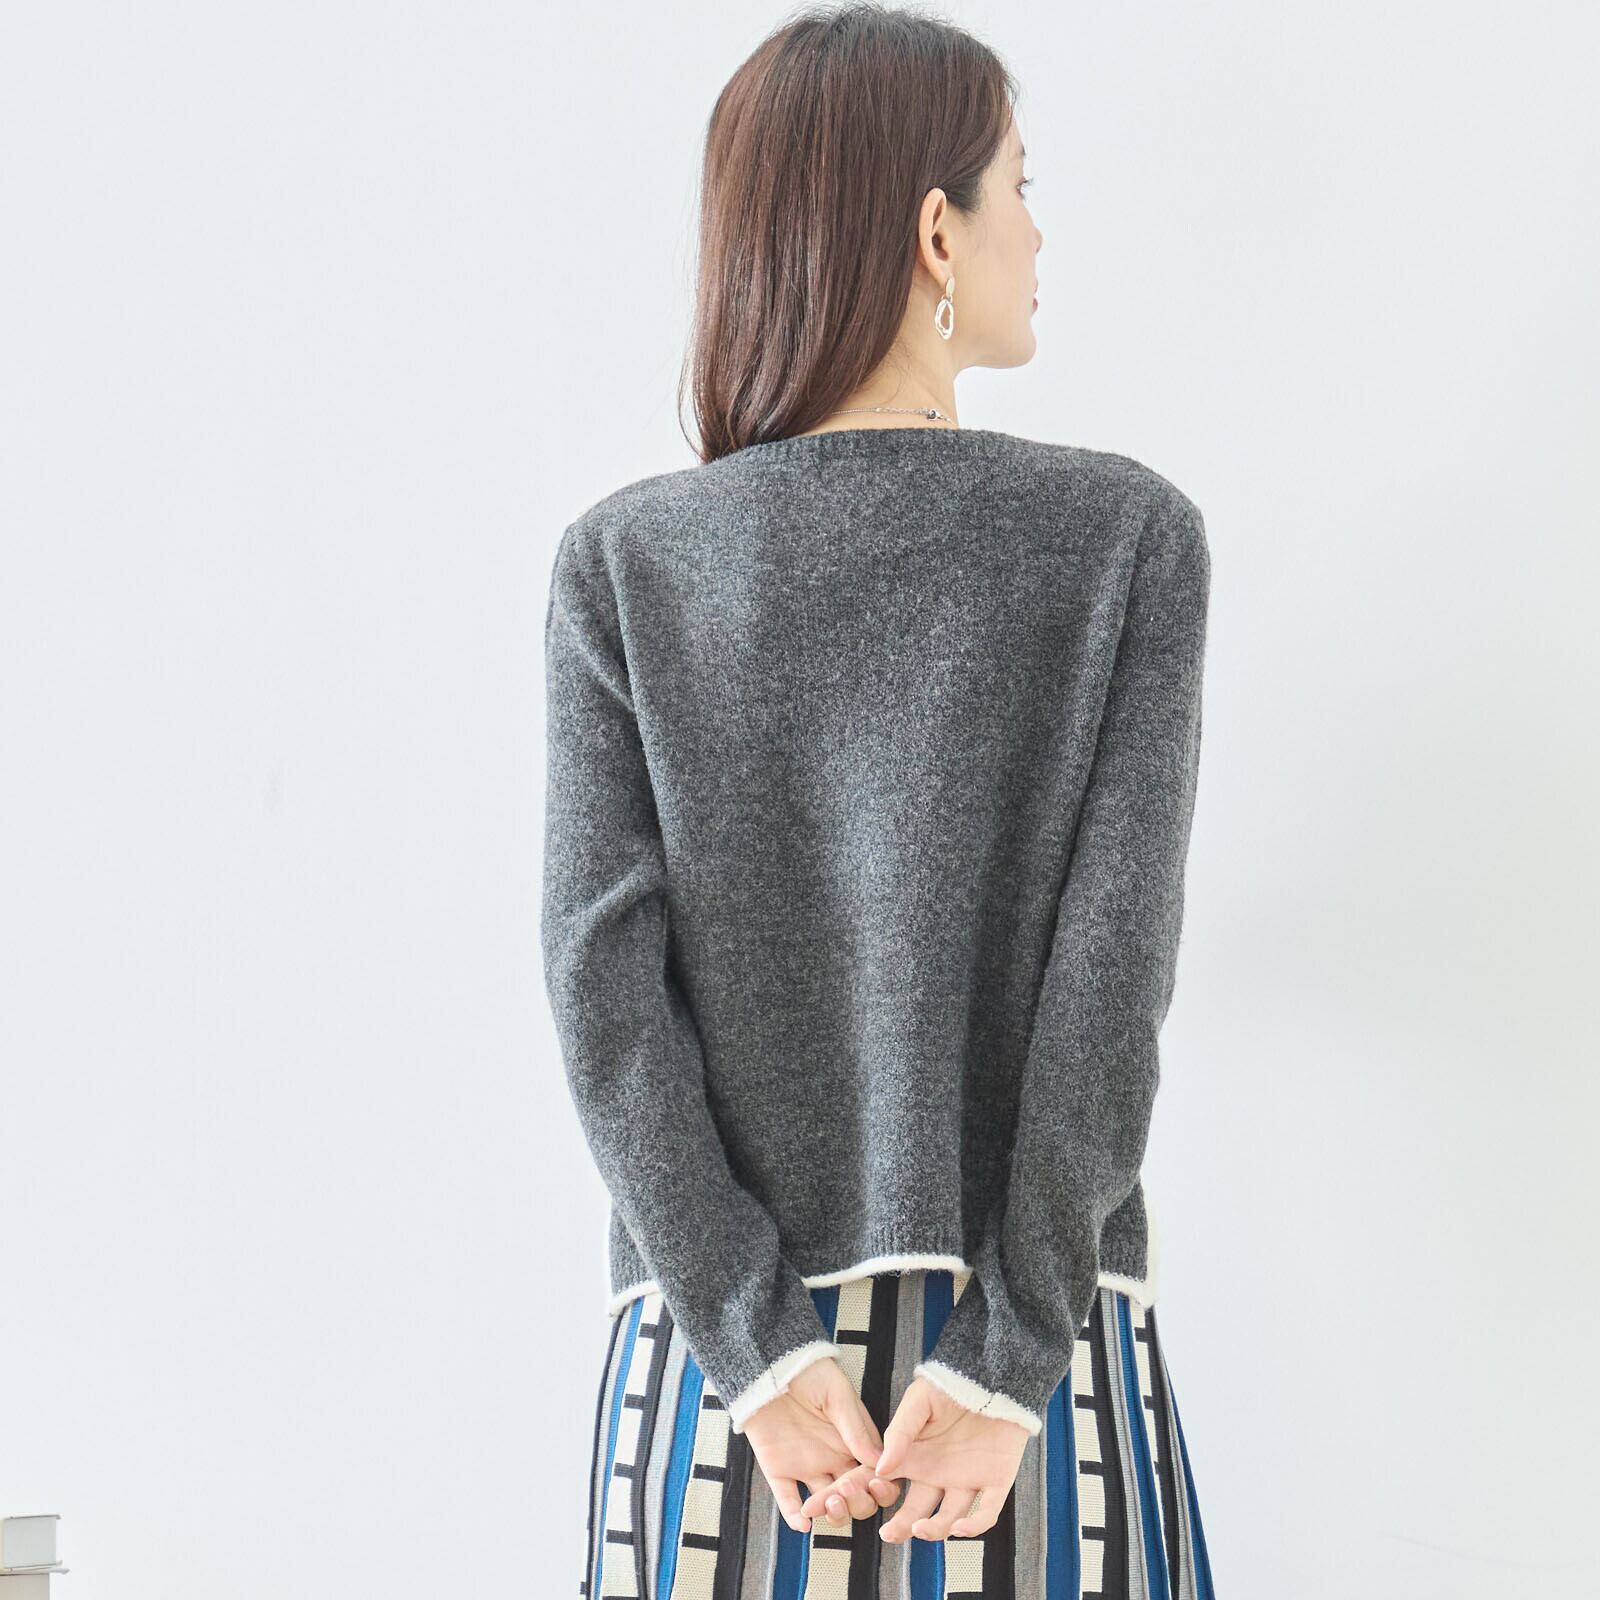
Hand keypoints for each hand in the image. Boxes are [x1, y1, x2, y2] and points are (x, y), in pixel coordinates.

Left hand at [739, 1357, 898, 1533]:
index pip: (872, 1477)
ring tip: (824, 1505)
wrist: (771, 1365)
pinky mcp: (779, 1469)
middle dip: (855, 1503)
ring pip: (825, 1505)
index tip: (874, 1485)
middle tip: (845, 1492)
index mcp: (852, 1442)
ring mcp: (806, 1465)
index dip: (876, 1486)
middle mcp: (833, 1459)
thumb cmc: (810, 1372)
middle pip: (854, 1498)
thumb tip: (879, 1460)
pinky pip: (787, 1500)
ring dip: (830, 1513)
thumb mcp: (838, 1395)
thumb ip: (855, 1428)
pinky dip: (793, 1516)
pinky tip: (801, 1521)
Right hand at [799, 1376, 1028, 1542]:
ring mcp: (965, 1481)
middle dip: (901, 1526)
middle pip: (917, 1511)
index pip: (888, 1484)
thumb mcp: (918, 1402)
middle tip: (888, 1534)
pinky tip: (960, 1527)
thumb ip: (899, 1433)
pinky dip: (975, 1525)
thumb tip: (879, 1467)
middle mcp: (937, 1474)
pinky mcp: (995, 1483)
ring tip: (921, 1528)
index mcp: (915, 1457)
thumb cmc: (951, 1385)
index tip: (854, 1506)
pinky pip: (986, 1512)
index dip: (872, 1497)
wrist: (991, 1376)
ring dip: (935, 1529)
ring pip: (948, 1517)